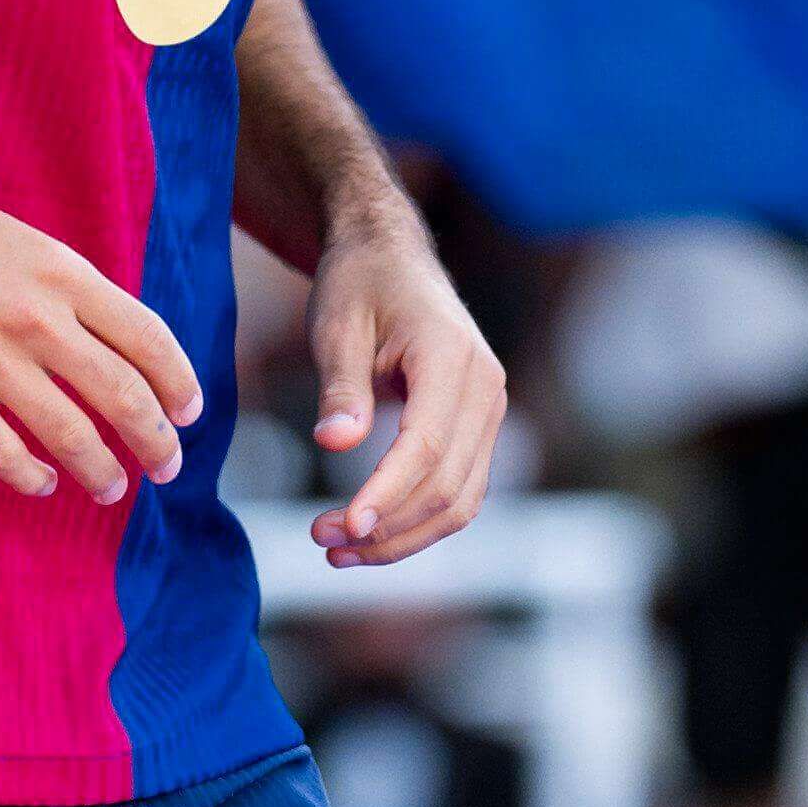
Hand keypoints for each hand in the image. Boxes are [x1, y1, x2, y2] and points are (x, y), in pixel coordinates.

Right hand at [0, 179, 200, 503]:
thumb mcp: (18, 241)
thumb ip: (64, 287)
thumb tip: (108, 337)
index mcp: (61, 273)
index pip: (147, 337)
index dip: (178, 382)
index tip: (189, 412)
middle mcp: (36, 318)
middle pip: (123, 395)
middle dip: (156, 440)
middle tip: (168, 466)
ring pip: (71, 435)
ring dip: (101, 470)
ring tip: (110, 488)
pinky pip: (2, 451)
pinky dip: (31, 476)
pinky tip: (41, 483)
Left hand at [306, 212, 506, 565]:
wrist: (391, 257)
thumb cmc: (360, 284)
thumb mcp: (337, 326)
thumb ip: (341, 387)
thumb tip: (334, 443)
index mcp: (452, 357)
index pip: (426, 446)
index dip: (388, 494)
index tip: (344, 527)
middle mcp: (485, 388)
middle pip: (448, 485)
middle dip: (387, 527)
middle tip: (319, 539)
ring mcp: (488, 411)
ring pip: (460, 500)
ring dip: (403, 536)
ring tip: (337, 549)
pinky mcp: (477, 428)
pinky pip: (459, 489)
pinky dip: (418, 520)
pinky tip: (370, 533)